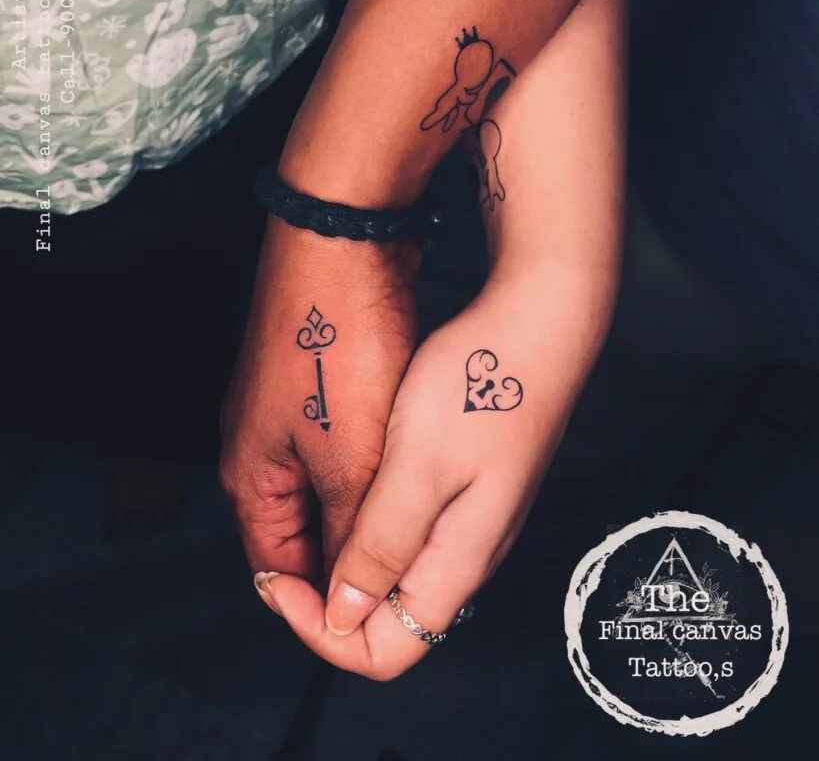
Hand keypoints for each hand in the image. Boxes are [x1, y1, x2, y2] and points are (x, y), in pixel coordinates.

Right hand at [219, 217, 418, 580]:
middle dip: (353, 547)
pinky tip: (411, 460)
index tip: (380, 603)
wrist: (341, 242)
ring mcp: (284, 409)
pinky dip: (372, 458)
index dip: (326, 597)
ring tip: (417, 513)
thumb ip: (352, 533)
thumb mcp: (352, 459)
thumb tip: (355, 597)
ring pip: (326, 482)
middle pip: (302, 527)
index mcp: (249, 476)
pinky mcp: (314, 379)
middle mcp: (257, 446)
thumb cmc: (338, 345)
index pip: (279, 568)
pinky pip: (340, 440)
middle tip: (411, 558)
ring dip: (365, 500)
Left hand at [253, 267, 608, 677]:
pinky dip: (367, 524)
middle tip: (283, 557)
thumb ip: (382, 546)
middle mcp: (466, 552)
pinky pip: (410, 531)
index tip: (281, 583)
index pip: (385, 652)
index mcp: (455, 562)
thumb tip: (346, 616)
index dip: (322, 634)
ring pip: (396, 573)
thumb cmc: (479, 389)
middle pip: (389, 620)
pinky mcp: (467, 484)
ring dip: (345, 560)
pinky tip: (349, 482)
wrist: (539, 326)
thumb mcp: (417, 469)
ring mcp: (470, 517)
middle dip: (326, 601)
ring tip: (307, 517)